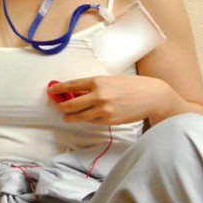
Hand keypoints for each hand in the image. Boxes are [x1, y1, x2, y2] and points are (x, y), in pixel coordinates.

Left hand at [48, 75, 173, 124]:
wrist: (151, 96)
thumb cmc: (131, 86)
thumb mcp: (111, 80)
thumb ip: (94, 86)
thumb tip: (76, 92)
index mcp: (98, 81)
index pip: (72, 85)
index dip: (59, 88)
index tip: (51, 90)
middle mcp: (99, 95)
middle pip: (71, 103)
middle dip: (63, 105)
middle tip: (59, 106)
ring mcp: (103, 109)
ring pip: (79, 116)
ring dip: (70, 117)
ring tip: (66, 117)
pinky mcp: (109, 120)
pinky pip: (92, 121)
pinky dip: (86, 120)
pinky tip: (84, 118)